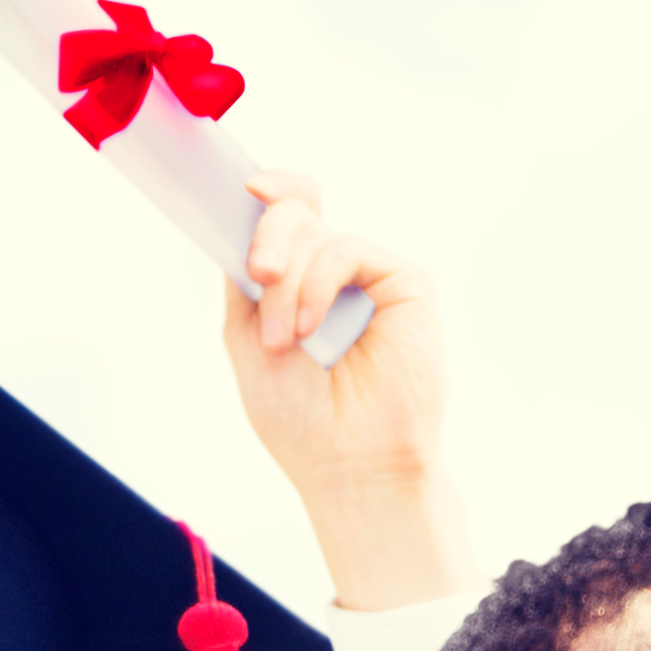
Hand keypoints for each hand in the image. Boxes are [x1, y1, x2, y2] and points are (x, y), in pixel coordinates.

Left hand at [230, 170, 467, 610]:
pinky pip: (350, 250)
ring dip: (288, 282)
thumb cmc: (300, 415)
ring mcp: (371, 278)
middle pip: (295, 212)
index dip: (269, 191)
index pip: (286, 215)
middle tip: (259, 276)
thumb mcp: (246, 336)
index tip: (245, 188)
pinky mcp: (407, 285)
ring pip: (316, 231)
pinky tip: (312, 326)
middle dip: (267, 237)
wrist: (349, 462)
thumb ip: (242, 277)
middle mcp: (335, 274)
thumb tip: (244, 216)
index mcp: (298, 283)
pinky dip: (320, 283)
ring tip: (285, 339)